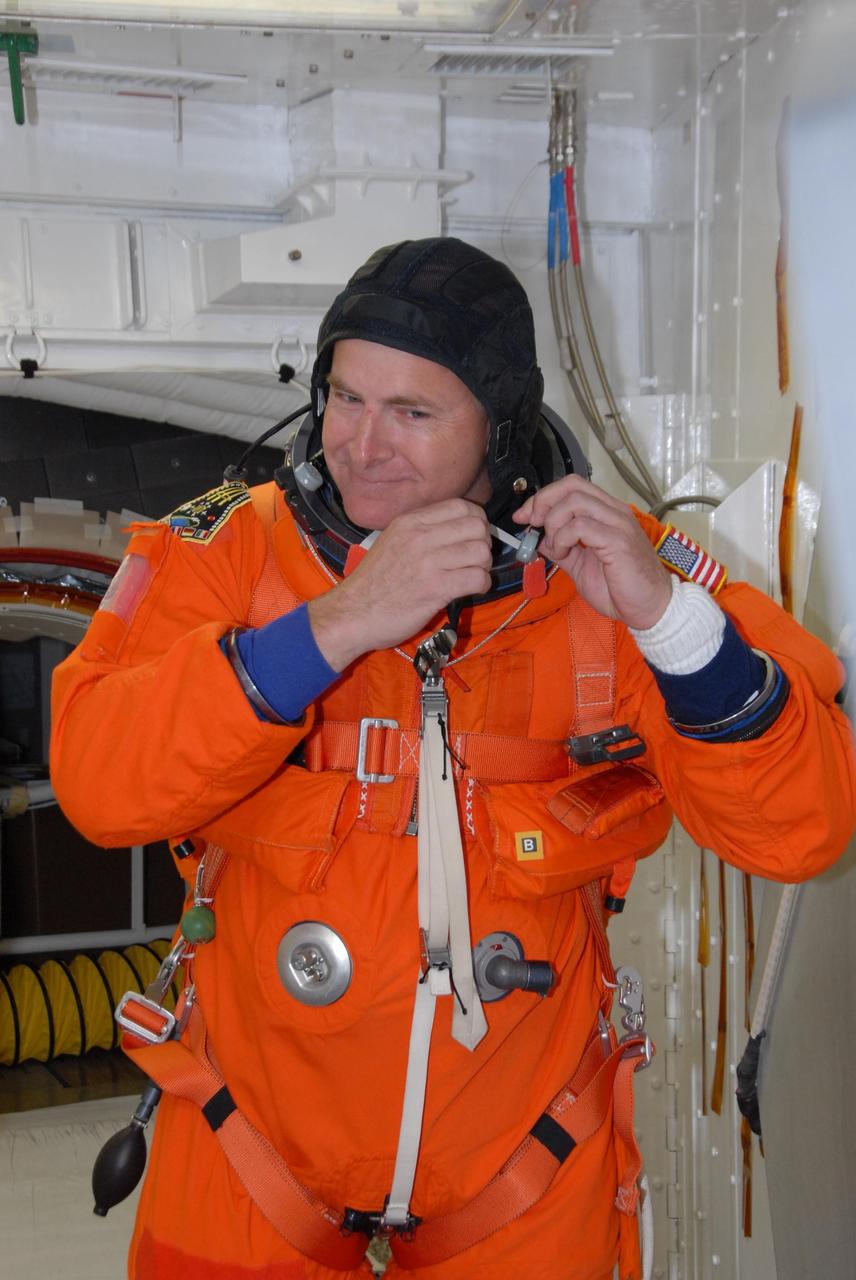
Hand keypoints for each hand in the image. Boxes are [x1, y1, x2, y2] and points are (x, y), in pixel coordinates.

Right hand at [308, 499, 491, 670]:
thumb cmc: (373, 583)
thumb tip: (456, 530)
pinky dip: (482, 585)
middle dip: (484, 544)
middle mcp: (420, 536)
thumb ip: (421, 532)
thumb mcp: (392, 542)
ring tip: (473, 576)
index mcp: (410, 522)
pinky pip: (477, 578)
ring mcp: (428, 562)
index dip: (477, 521)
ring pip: (481, 552)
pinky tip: (472, 590)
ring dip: (484, 566)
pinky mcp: (435, 588)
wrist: (351, 613)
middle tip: (476, 560)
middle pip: (477, 527)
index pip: (461, 506)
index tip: (473, 537)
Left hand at [513, 475, 671, 629]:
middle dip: (542, 503)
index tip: (524, 517)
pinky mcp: (618, 540)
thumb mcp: (580, 565)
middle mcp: (614, 512)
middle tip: (533, 526)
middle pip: (571, 486)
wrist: (650, 609)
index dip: (543, 497)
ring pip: (574, 502)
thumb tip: (539, 538)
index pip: (572, 486)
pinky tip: (564, 555)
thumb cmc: (621, 589)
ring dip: (554, 524)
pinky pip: (580, 526)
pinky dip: (562, 539)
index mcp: (606, 513)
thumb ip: (561, 548)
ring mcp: (618, 524)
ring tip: (556, 549)